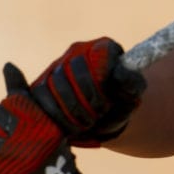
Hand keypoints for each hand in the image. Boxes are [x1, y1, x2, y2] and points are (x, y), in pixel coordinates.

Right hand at [30, 37, 145, 145]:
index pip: (100, 53)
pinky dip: (56, 114)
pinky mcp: (41, 82)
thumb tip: (119, 73)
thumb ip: (132, 83)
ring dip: (73, 107)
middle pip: (74, 67)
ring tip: (87, 122)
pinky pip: (41, 95)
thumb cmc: (119, 103)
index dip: (102, 79)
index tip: (109, 100)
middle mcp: (79, 50)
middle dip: (87, 96)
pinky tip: (70, 126)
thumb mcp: (132, 95)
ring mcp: (57, 65)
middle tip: (98, 114)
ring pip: (56, 82)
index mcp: (105, 48)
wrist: (102, 119)